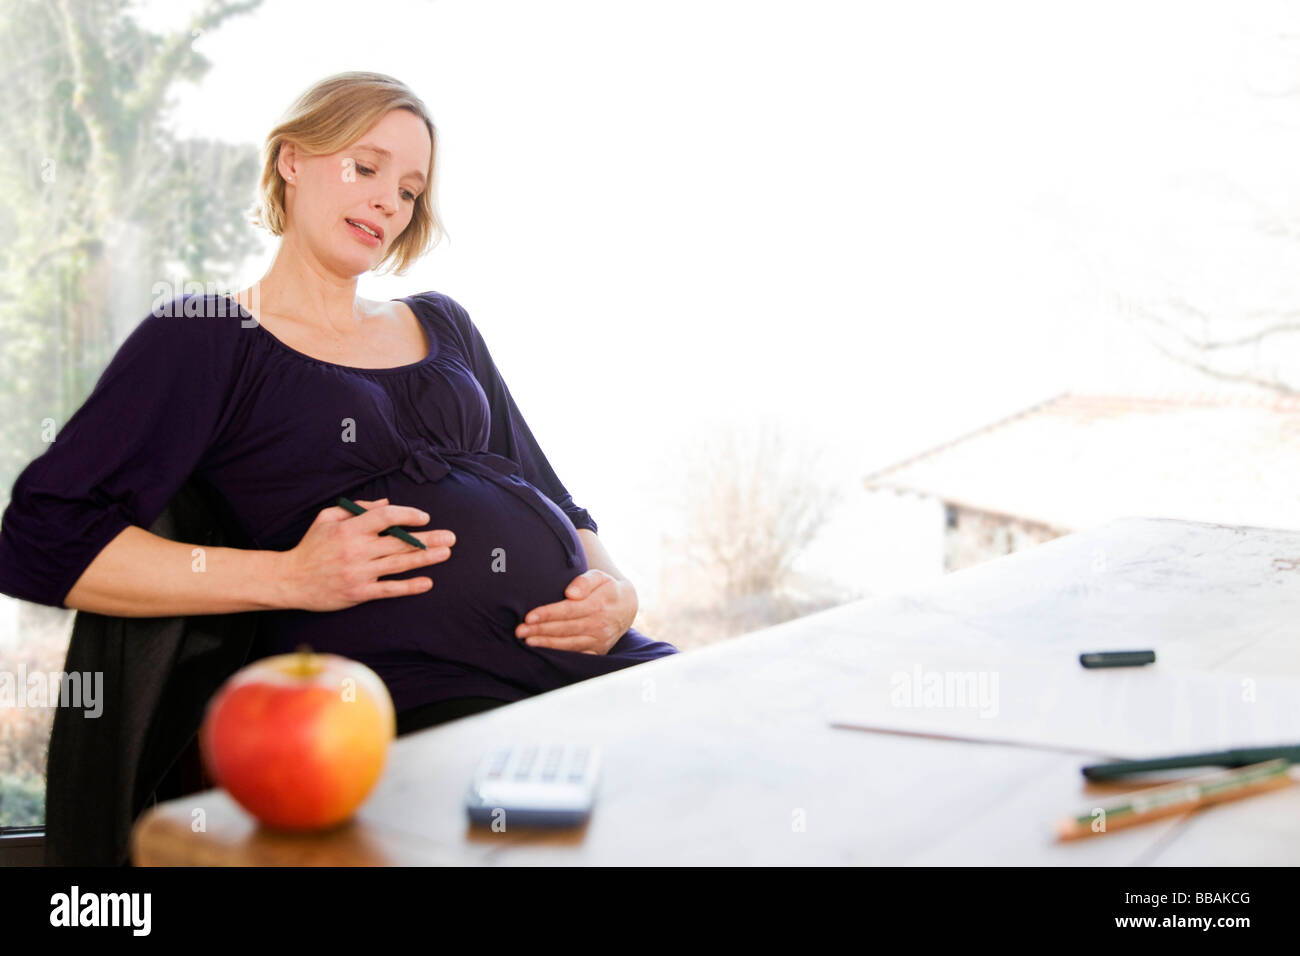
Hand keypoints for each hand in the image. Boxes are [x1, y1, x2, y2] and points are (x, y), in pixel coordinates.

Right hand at [280, 497, 455, 611]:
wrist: (291, 580)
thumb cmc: (311, 546)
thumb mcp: (326, 518)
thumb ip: (357, 509)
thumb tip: (387, 503)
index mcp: (349, 529)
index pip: (385, 517)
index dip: (407, 515)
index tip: (423, 517)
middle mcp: (356, 551)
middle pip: (399, 543)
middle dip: (428, 539)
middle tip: (451, 537)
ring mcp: (359, 573)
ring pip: (398, 564)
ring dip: (425, 558)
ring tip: (446, 553)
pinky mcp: (359, 593)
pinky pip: (389, 590)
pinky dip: (409, 587)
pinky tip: (427, 583)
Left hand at [515, 570, 637, 654]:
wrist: (627, 607)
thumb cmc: (607, 589)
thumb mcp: (600, 577)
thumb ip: (585, 581)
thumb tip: (571, 593)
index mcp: (598, 605)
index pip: (568, 610)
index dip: (547, 614)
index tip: (529, 617)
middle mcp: (599, 625)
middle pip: (564, 628)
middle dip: (540, 630)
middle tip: (519, 631)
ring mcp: (599, 640)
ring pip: (569, 644)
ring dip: (547, 644)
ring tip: (528, 642)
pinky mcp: (598, 651)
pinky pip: (577, 654)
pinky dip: (560, 655)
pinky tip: (545, 653)